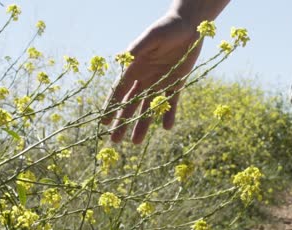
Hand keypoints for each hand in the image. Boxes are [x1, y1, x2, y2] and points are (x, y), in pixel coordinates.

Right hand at [101, 14, 202, 143]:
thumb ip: (139, 47)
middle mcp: (145, 78)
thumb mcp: (152, 36)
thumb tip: (123, 58)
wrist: (189, 25)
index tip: (102, 123)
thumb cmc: (167, 27)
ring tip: (136, 142)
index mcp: (135, 68)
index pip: (119, 92)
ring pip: (148, 108)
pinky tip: (167, 128)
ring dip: (142, 124)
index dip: (110, 107)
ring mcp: (160, 82)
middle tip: (115, 141)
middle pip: (130, 105)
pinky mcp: (177, 83)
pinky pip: (171, 102)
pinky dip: (169, 114)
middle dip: (122, 122)